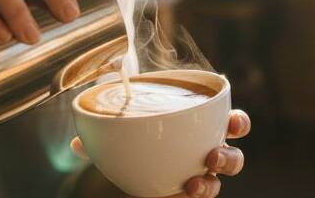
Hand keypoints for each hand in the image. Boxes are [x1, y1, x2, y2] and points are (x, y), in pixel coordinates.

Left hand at [70, 109, 250, 197]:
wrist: (136, 170)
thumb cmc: (140, 138)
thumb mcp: (126, 129)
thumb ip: (106, 133)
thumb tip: (76, 142)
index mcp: (204, 128)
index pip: (234, 124)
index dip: (239, 123)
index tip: (232, 123)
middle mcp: (207, 154)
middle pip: (233, 158)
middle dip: (228, 158)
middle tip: (211, 156)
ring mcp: (200, 178)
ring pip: (216, 185)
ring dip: (210, 186)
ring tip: (192, 185)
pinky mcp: (188, 194)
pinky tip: (175, 196)